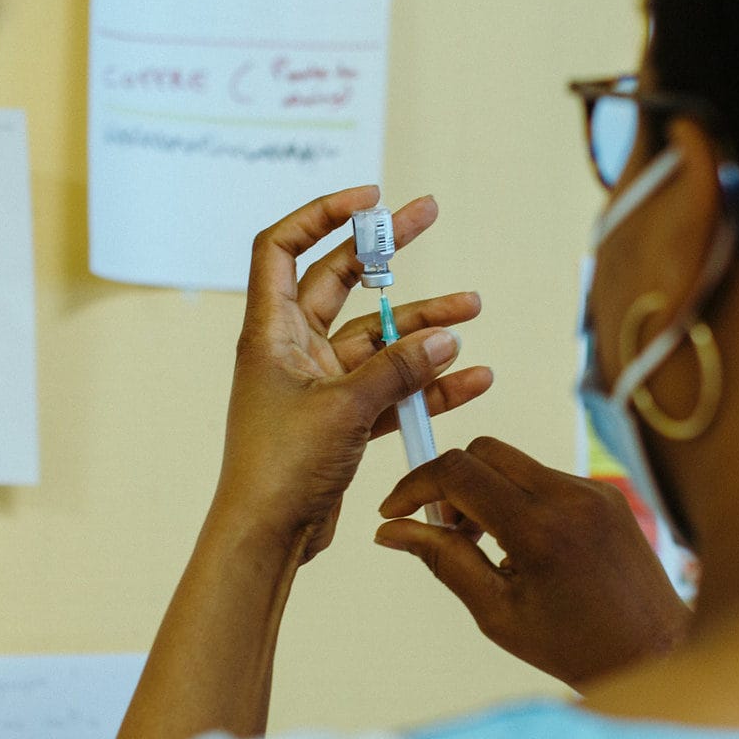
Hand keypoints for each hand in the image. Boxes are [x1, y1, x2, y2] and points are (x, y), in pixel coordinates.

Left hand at [213, 187, 492, 561]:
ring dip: (421, 325)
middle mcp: (293, 350)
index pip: (282, 248)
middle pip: (340, 281)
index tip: (368, 200)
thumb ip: (398, 369)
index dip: (320, 215)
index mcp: (271, 332)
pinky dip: (426, 384)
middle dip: (385, 251)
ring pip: (376, 339)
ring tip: (471, 310)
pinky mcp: (340, 420)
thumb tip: (447, 338)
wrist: (267, 537)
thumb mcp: (345, 408)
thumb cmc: (281, 468)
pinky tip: (470, 379)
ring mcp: (318, 384)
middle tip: (428, 213)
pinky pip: (390, 389)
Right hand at [375, 436, 693, 688]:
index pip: (458, 471)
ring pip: (515, 462)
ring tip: (487, 547)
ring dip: (485, 492)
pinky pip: (546, 477)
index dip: (415, 485)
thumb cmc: (577, 647)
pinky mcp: (607, 493)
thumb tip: (392, 532)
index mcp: (539, 529)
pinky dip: (519, 500)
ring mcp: (594, 490)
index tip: (395, 511)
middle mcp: (570, 497)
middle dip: (450, 482)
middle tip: (446, 531)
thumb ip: (443, 561)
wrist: (656, 653)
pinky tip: (524, 548)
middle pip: (484, 450)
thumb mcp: (496, 612)